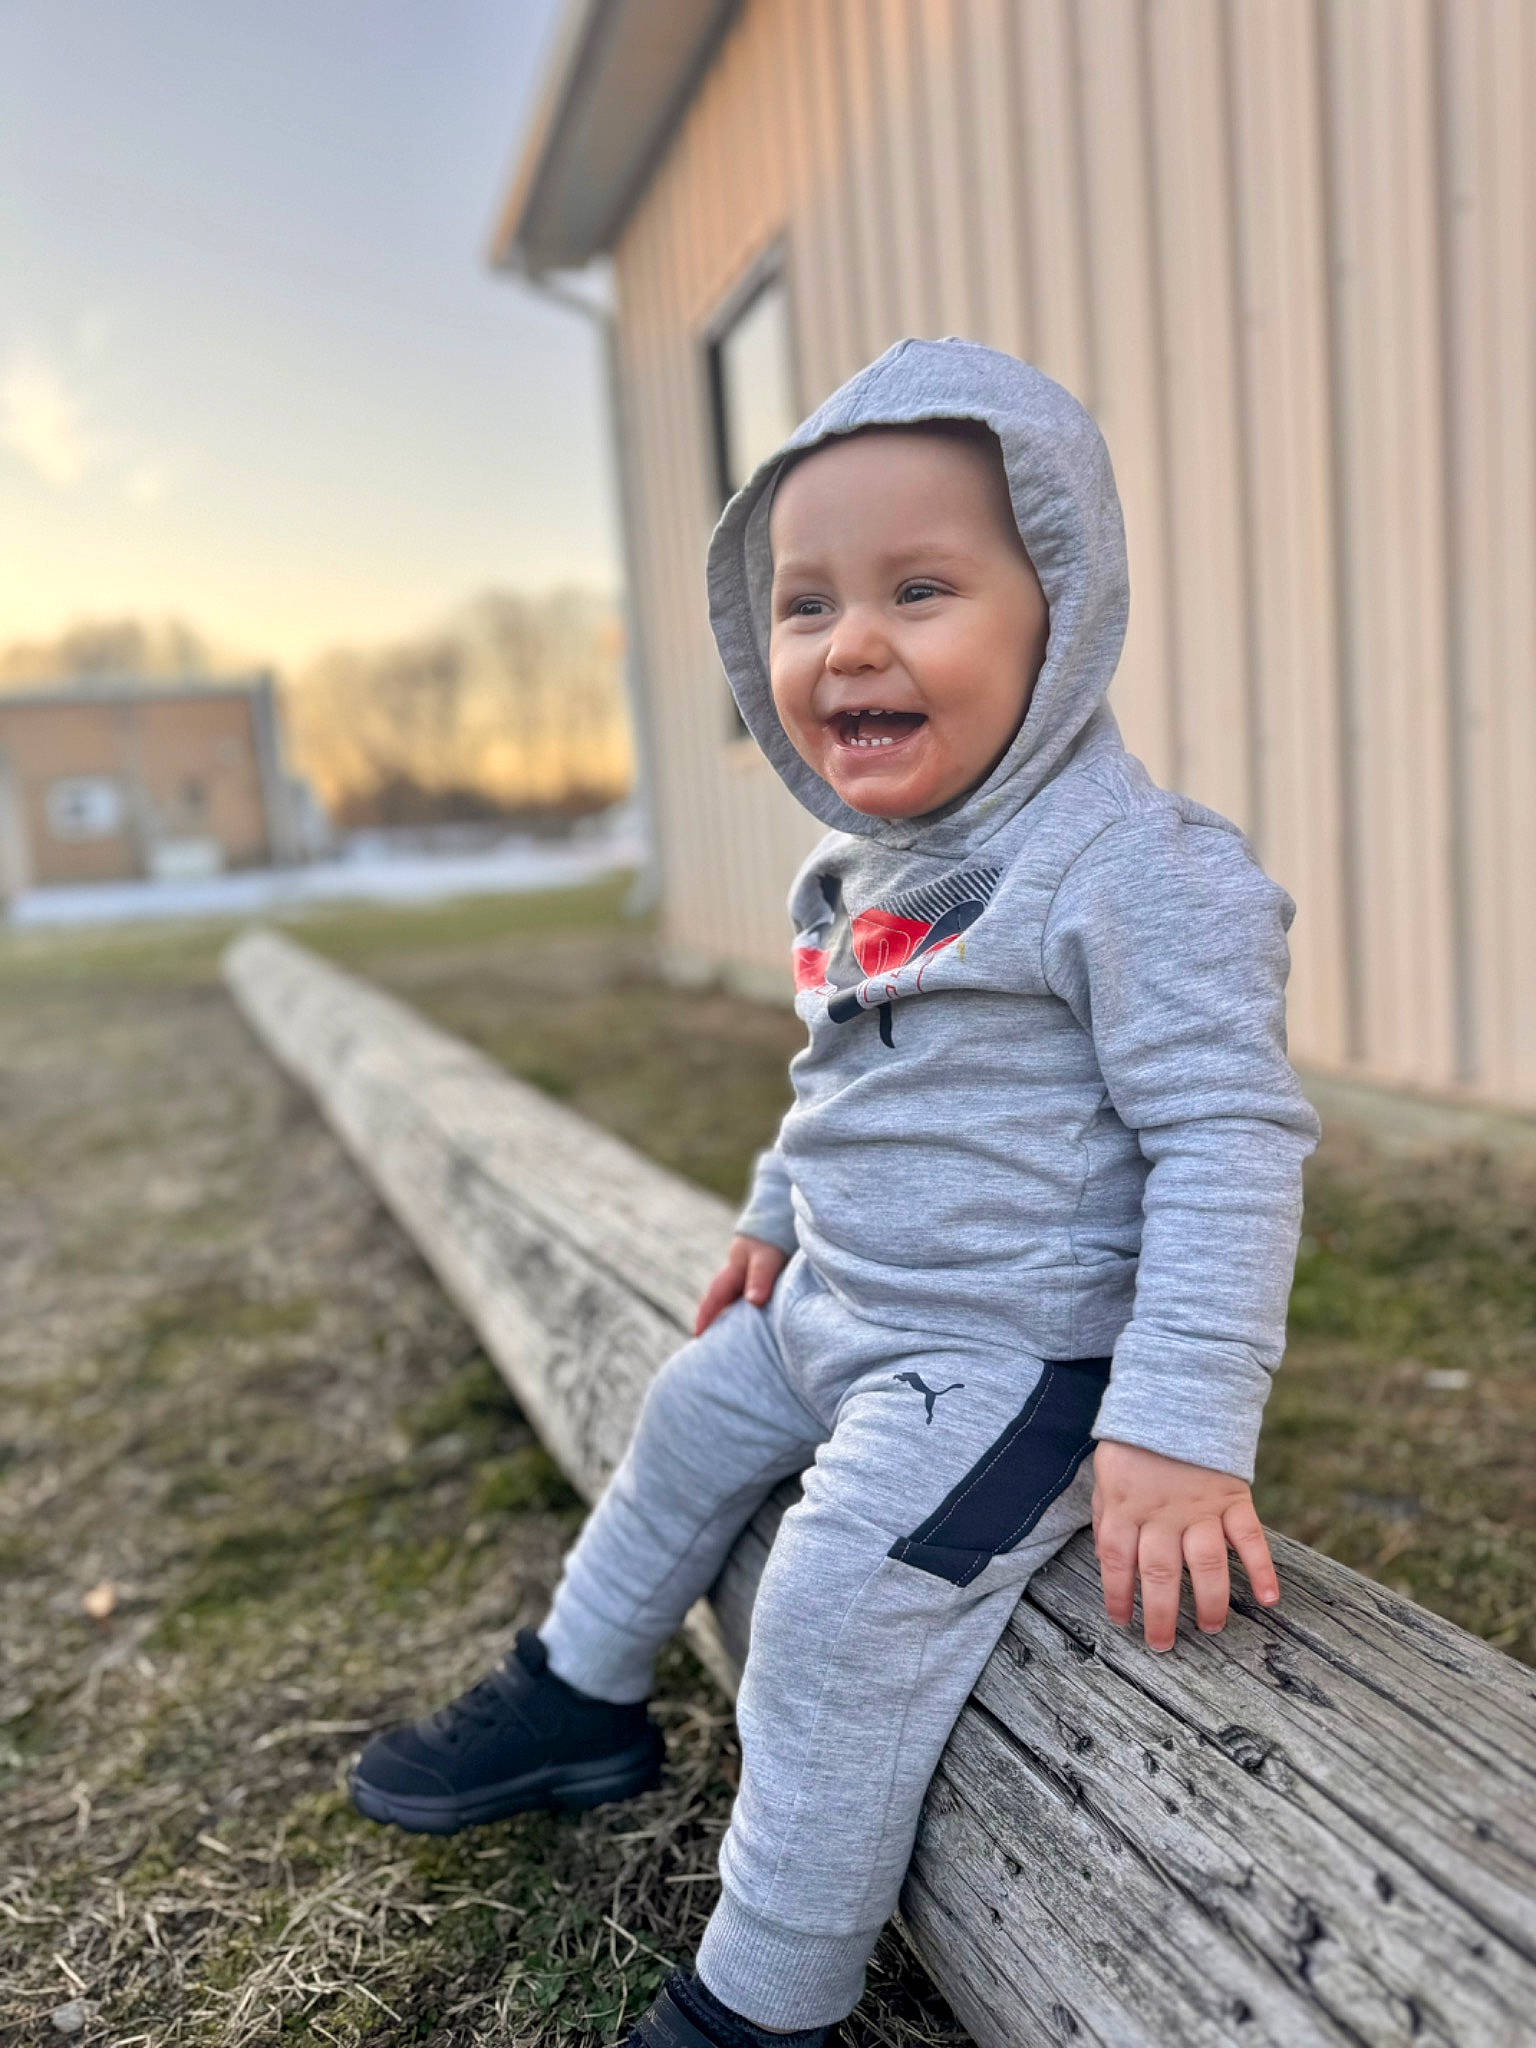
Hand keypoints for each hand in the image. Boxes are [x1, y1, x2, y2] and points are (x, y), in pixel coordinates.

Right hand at [694, 1235, 788, 1336]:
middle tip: (706, 1343)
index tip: (698, 1335)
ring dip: (730, 1314)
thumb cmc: (774, 1236)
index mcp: (734, 1270)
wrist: (784, 1214)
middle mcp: (738, 1273)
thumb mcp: (766, 1257)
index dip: (706, 1316)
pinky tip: (754, 1320)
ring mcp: (749, 1274)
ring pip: (735, 1298)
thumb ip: (760, 1278)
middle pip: (720, 1300)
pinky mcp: (764, 1274)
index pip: (715, 1297)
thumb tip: (753, 1302)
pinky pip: (751, 1296)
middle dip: (713, 1318)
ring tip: (729, 1338)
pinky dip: (748, 1309)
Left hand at [1091, 1439, 1278, 1651]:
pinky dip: (1263, 1568)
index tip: (1121, 1621)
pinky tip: (1269, 1599)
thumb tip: (1106, 1557)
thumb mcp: (1107, 1471)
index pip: (1115, 1560)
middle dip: (1160, 1615)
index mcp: (1124, 1506)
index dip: (1116, 1594)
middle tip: (1163, 1644)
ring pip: (1205, 1563)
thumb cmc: (1136, 1441)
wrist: (1177, 1395)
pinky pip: (1250, 1537)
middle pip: (1159, 1573)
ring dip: (1210, 1601)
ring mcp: (1200, 1507)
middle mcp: (1161, 1513)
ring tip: (1212, 1628)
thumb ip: (1106, 1512)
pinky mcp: (1233, 1497)